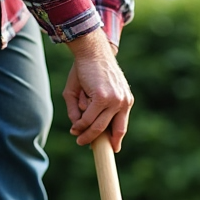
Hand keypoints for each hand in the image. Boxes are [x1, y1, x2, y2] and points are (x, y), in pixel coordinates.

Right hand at [63, 29, 132, 151]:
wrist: (90, 50)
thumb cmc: (88, 70)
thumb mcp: (87, 93)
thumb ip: (83, 111)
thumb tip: (78, 128)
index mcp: (125, 100)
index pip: (122, 125)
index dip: (116, 139)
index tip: (112, 149)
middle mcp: (123, 101)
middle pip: (111, 130)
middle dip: (95, 139)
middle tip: (82, 143)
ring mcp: (114, 100)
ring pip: (98, 126)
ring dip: (85, 133)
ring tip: (76, 134)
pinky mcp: (103, 98)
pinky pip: (88, 118)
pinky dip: (80, 123)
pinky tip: (75, 125)